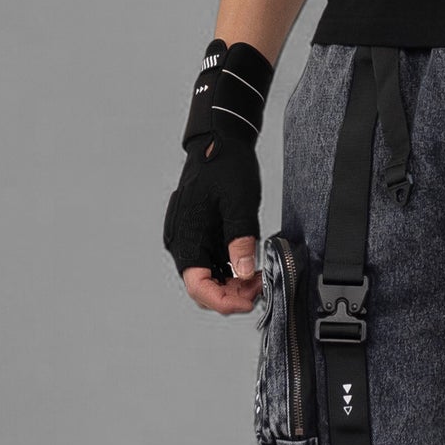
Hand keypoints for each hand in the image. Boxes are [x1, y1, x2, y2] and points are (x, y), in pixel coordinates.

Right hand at [164, 38, 273, 315]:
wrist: (219, 141)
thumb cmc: (226, 167)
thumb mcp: (239, 203)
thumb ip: (241, 238)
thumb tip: (246, 273)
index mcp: (186, 237)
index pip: (198, 285)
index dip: (223, 301)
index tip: (248, 303)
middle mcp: (182, 243)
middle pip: (203, 286)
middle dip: (232, 295)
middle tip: (262, 288)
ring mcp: (190, 240)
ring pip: (209, 277)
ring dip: (233, 285)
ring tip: (261, 278)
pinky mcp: (200, 235)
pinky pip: (213, 263)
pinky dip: (231, 271)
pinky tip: (252, 268)